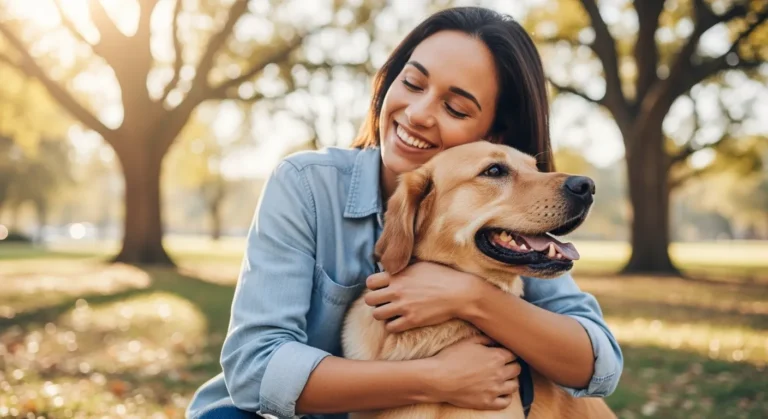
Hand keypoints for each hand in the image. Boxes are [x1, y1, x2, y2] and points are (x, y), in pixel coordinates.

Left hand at [364, 261, 482, 332]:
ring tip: (391, 311)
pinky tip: (400, 320)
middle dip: (375, 300)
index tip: (382, 288)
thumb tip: (389, 269)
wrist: (459, 292)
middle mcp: (397, 291)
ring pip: (377, 315)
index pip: (370, 282)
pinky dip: (392, 325)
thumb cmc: (442, 276)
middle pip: (369, 299)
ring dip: (382, 314)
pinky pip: (390, 327)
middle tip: (384, 301)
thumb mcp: (419, 265)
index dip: (374, 286)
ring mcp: (403, 307)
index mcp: (397, 275)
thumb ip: (402, 268)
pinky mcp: (411, 321)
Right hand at [425, 335, 520, 409]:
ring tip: (504, 378)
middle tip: (505, 365)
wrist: (438, 378)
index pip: (513, 354)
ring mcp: (494, 389)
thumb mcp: (468, 342)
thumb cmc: (451, 357)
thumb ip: (486, 339)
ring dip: (511, 380)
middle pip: (517, 369)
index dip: (509, 353)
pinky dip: (506, 397)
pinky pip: (506, 402)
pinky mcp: (488, 402)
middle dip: (512, 365)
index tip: (504, 354)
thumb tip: (496, 340)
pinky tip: (501, 392)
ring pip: (514, 385)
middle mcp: (499, 373)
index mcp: (496, 357)